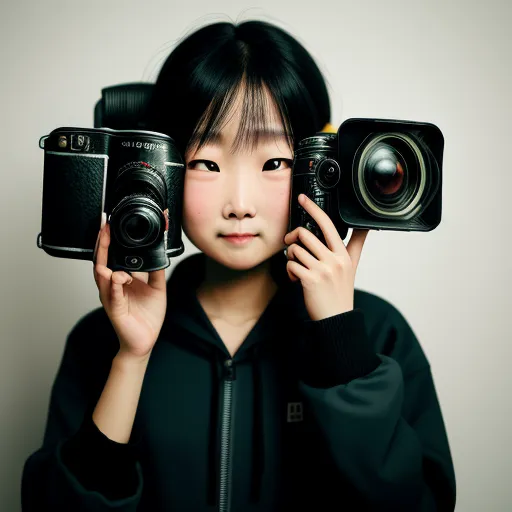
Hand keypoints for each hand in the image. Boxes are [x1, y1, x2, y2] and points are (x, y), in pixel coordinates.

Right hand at [92, 218, 166, 359]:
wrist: (145, 340)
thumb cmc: (147, 316)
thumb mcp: (157, 287)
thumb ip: (156, 270)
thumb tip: (160, 250)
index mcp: (122, 279)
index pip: (113, 255)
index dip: (111, 240)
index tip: (112, 223)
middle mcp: (113, 286)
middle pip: (102, 260)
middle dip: (102, 243)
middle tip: (104, 225)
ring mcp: (112, 297)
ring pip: (102, 276)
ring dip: (103, 259)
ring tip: (104, 243)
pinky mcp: (116, 310)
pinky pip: (113, 296)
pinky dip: (115, 285)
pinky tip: (117, 276)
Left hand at [284, 194, 368, 320]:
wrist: (337, 318)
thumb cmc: (341, 291)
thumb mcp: (352, 266)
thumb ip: (356, 245)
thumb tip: (365, 227)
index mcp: (343, 254)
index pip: (328, 224)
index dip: (314, 209)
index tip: (302, 199)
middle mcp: (334, 260)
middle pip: (305, 234)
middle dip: (292, 237)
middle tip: (290, 243)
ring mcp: (322, 270)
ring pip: (295, 249)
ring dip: (290, 257)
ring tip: (296, 266)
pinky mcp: (310, 280)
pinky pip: (291, 265)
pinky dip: (289, 271)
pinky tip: (295, 278)